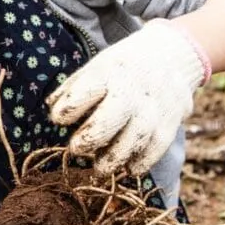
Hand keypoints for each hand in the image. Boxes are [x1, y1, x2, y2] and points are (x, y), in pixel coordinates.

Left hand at [47, 19, 208, 175]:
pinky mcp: (169, 123)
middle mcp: (131, 92)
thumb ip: (73, 87)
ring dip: (114, 158)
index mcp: (107, 74)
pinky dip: (142, 162)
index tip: (60, 118)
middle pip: (109, 120)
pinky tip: (129, 168)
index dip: (68, 109)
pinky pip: (155, 148)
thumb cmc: (122, 67)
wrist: (172, 56)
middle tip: (76, 149)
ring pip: (134, 139)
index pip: (83, 93)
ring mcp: (153, 109)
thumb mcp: (97, 66)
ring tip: (100, 168)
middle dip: (90, 138)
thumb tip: (51, 107)